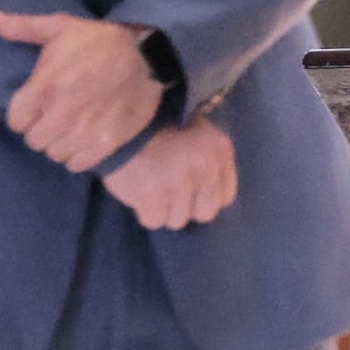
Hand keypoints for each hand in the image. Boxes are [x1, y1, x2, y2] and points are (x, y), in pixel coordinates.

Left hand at [0, 11, 165, 170]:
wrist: (148, 54)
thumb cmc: (98, 42)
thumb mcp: (61, 27)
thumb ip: (23, 27)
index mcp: (44, 87)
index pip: (16, 122)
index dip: (25, 114)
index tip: (38, 106)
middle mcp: (61, 113)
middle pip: (34, 141)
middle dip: (42, 129)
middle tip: (57, 116)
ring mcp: (84, 131)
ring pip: (55, 153)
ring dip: (61, 143)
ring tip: (72, 128)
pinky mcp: (107, 143)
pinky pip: (78, 164)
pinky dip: (79, 155)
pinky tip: (86, 139)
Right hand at [102, 121, 237, 229]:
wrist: (123, 128)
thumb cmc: (162, 130)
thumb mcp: (199, 134)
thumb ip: (212, 159)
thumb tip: (212, 189)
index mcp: (220, 150)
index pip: (226, 196)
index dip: (208, 199)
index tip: (195, 195)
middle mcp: (205, 169)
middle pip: (205, 213)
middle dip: (189, 209)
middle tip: (174, 197)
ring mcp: (180, 185)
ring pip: (178, 220)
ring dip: (165, 211)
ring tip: (155, 193)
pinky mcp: (153, 198)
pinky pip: (155, 221)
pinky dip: (146, 213)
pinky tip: (142, 198)